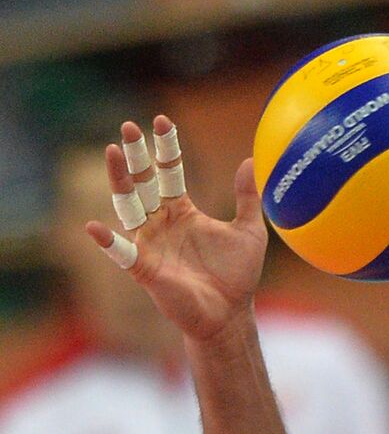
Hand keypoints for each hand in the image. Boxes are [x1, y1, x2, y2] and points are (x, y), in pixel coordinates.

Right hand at [86, 116, 267, 341]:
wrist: (230, 315)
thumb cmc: (237, 276)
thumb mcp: (250, 232)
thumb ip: (248, 198)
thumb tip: (250, 160)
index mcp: (182, 211)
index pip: (169, 172)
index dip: (164, 147)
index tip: (159, 119)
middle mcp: (160, 223)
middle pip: (143, 182)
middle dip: (135, 155)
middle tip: (127, 126)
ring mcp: (150, 243)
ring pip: (128, 206)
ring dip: (119, 181)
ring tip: (111, 153)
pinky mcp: (145, 269)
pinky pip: (122, 253)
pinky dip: (108, 242)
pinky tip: (94, 227)